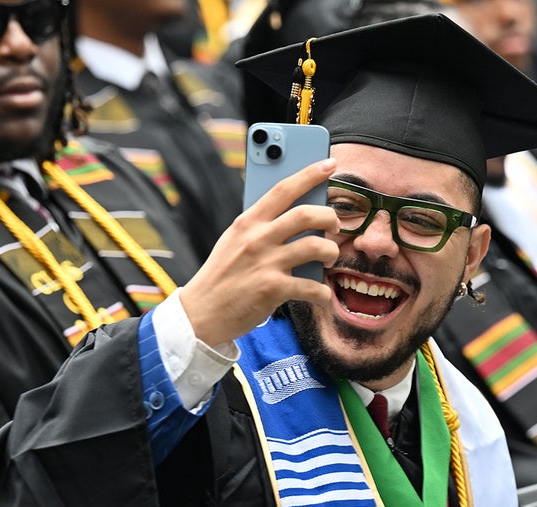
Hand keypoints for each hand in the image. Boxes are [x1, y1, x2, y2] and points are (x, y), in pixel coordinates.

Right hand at [179, 158, 339, 346]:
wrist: (201, 313)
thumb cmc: (223, 275)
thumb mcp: (234, 241)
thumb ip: (260, 227)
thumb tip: (298, 216)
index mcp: (247, 222)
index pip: (283, 189)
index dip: (309, 174)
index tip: (329, 164)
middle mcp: (257, 238)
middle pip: (306, 214)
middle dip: (330, 217)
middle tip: (335, 226)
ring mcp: (266, 263)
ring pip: (316, 246)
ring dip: (331, 252)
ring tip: (329, 259)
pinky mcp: (272, 289)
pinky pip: (312, 286)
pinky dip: (323, 292)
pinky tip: (321, 295)